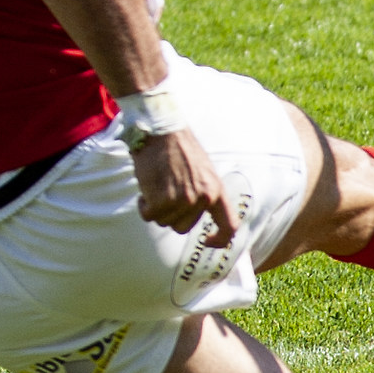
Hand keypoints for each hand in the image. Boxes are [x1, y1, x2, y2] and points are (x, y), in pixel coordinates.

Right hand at [132, 128, 237, 242]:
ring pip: (164, 222)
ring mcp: (182, 201)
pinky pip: (149, 216)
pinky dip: (144, 205)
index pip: (229, 226)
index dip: (220, 239)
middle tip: (167, 191)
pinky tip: (147, 187)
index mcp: (216, 190)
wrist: (160, 131)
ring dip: (157, 208)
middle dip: (172, 215)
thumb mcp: (203, 171)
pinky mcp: (161, 200)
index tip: (207, 241)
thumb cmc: (180, 149)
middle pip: (183, 228)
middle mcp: (202, 199)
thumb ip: (204, 194)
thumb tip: (196, 217)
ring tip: (158, 184)